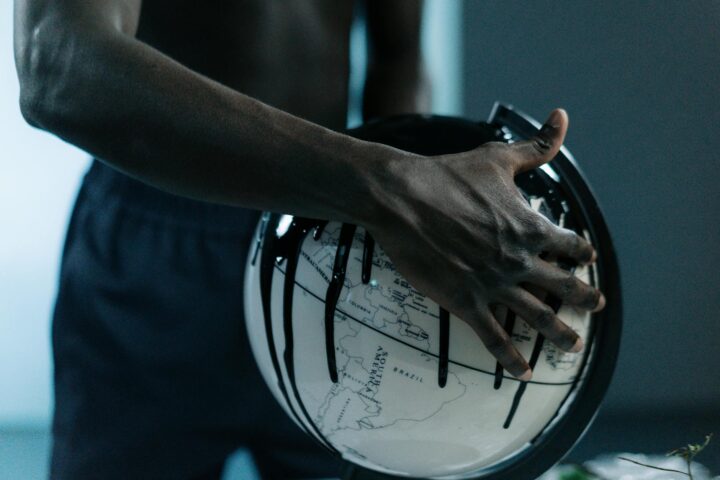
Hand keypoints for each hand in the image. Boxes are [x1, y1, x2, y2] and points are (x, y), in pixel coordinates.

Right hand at [366, 109, 604, 379]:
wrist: (400, 197)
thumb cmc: (448, 175)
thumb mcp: (497, 157)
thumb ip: (536, 146)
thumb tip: (562, 116)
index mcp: (530, 227)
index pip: (571, 246)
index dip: (582, 253)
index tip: (587, 260)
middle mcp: (519, 260)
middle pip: (565, 287)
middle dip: (584, 298)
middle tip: (595, 306)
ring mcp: (493, 284)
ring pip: (537, 317)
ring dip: (559, 334)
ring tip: (573, 346)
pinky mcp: (465, 301)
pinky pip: (494, 337)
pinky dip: (510, 358)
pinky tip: (521, 372)